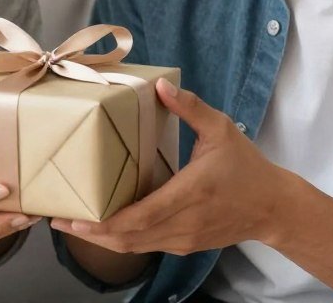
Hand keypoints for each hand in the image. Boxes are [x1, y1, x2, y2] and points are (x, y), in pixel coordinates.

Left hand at [51, 79, 288, 254]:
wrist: (275, 208)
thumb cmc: (247, 166)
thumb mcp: (222, 129)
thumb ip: (190, 108)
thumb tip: (160, 86)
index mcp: (190, 193)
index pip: (141, 216)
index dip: (105, 222)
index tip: (74, 217)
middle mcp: (184, 223)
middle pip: (128, 238)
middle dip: (90, 233)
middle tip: (57, 219)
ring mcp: (184, 240)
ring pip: (135, 247)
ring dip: (102, 239)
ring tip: (72, 223)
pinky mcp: (186, 245)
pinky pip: (147, 246)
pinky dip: (122, 240)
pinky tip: (104, 227)